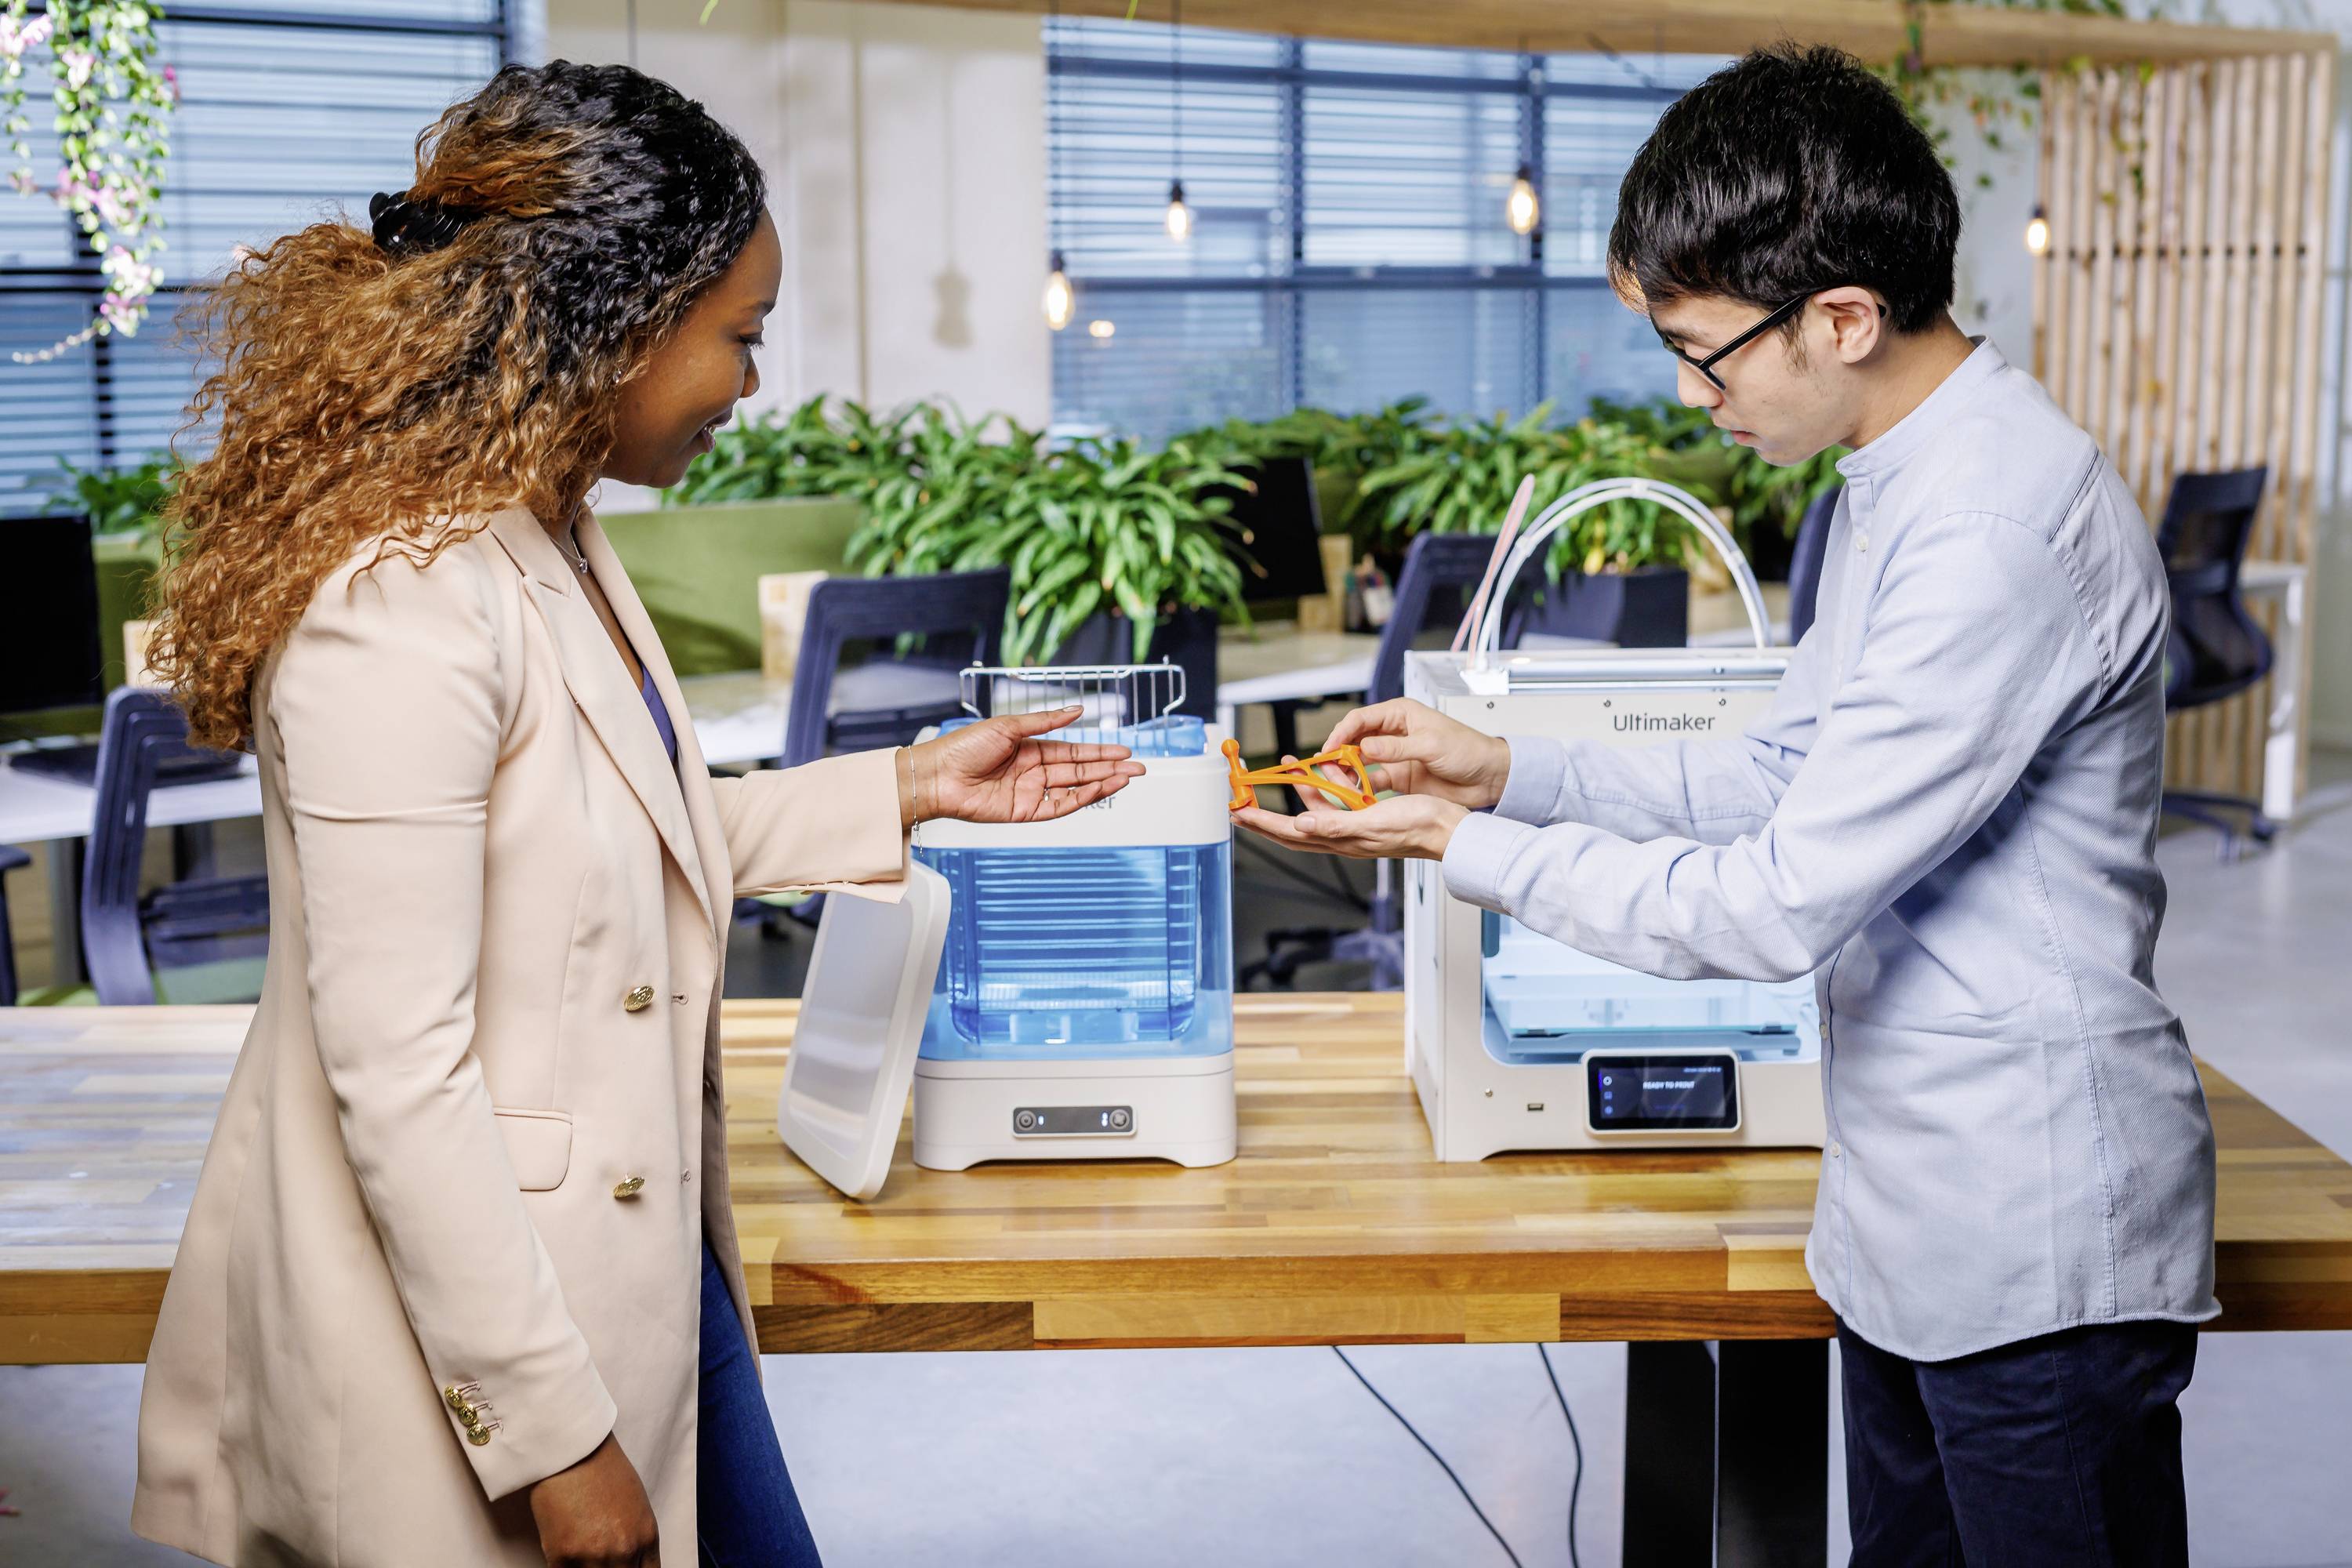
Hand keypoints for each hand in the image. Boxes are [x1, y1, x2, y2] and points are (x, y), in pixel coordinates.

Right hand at [529, 1433, 659, 1566]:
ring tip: (582, 1553)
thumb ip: (636, 1538)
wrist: (572, 1450)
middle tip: (599, 1560)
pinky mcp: (562, 1557)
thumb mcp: (636, 1504)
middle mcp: (623, 1551)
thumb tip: (631, 1559)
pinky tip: (565, 1557)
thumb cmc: (604, 1469)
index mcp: (646, 1536)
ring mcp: (592, 1557)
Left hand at [905, 705, 1145, 825]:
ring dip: (1102, 783)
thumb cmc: (964, 746)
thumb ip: (1045, 721)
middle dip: (1110, 768)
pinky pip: (1058, 806)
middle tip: (1138, 766)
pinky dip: (1081, 798)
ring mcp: (1030, 792)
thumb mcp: (1009, 725)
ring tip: (1127, 777)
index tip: (1124, 750)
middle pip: (1080, 771)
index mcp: (1030, 748)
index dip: (1099, 751)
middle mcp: (1033, 771)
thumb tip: (1078, 711)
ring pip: (1074, 789)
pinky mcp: (1024, 812)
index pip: (1073, 751)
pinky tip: (1100, 789)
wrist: (937, 774)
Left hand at [1233, 792, 1468, 861]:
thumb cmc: (1418, 828)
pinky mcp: (1367, 817)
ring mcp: (1354, 828)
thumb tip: (1302, 824)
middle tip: (1243, 804)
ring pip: (1314, 810)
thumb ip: (1335, 825)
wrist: (1448, 828)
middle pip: (1293, 827)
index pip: (1290, 832)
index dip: (1263, 822)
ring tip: (1285, 768)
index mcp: (1341, 840)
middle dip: (1266, 815)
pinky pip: (1336, 802)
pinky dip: (1324, 787)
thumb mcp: (1373, 823)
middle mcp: (1343, 837)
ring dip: (1298, 790)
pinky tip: (1323, 772)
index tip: (1239, 813)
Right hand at [1320, 699, 1510, 809]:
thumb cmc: (1468, 750)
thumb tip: (1366, 747)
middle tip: (1326, 769)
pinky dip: (1362, 788)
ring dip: (1347, 772)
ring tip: (1338, 784)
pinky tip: (1356, 795)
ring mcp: (1395, 756)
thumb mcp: (1431, 745)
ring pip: (1360, 762)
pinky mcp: (1400, 777)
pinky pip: (1373, 781)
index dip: (1340, 733)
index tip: (1328, 750)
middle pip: (1354, 740)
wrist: (1490, 777)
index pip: (1360, 719)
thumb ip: (1396, 748)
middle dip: (1338, 754)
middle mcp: (1394, 733)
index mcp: (1401, 714)